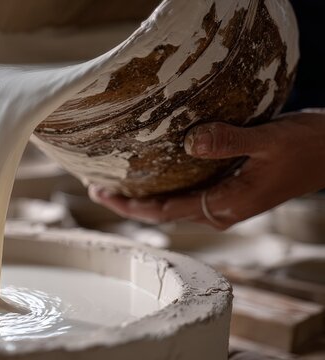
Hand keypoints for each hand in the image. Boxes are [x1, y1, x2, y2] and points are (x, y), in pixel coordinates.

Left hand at [89, 109, 324, 229]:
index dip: (129, 205)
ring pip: (175, 204)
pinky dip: (165, 186)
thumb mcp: (267, 139)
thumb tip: (188, 143)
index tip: (99, 193)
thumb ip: (227, 141)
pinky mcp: (231, 192)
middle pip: (163, 211)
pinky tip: (150, 170)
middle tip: (94, 185)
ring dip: (145, 195)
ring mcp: (226, 204)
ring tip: (113, 179)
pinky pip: (188, 193)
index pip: (164, 211)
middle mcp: (222, 210)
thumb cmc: (307, 146)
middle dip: (129, 202)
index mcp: (226, 205)